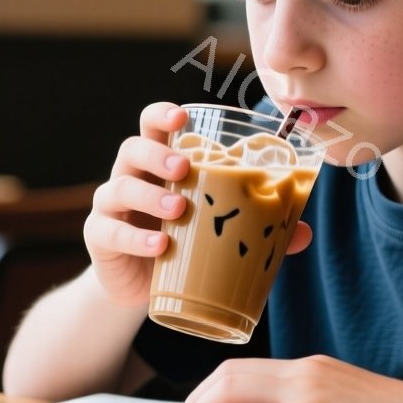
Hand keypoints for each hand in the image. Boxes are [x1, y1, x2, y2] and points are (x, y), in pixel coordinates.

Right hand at [84, 102, 312, 305]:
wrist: (142, 286)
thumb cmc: (182, 240)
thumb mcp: (215, 227)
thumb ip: (256, 225)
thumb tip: (302, 232)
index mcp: (159, 164)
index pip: (153, 126)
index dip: (162, 115)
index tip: (182, 117)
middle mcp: (131, 177)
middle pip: (132, 148)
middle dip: (157, 153)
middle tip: (185, 167)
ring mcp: (111, 208)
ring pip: (118, 187)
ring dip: (149, 195)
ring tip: (178, 209)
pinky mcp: (100, 239)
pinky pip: (108, 231)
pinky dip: (135, 238)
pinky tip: (159, 245)